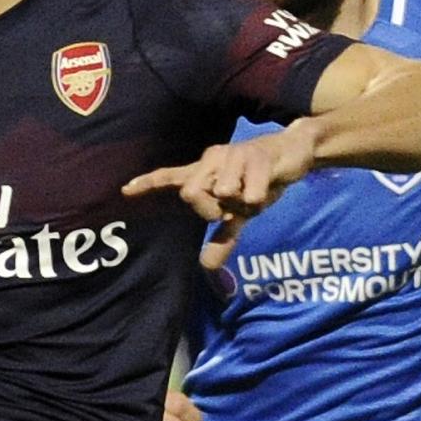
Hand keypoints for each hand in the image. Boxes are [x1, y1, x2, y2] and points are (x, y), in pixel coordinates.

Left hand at [125, 124, 319, 267]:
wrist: (294, 153)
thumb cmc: (261, 181)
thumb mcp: (241, 214)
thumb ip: (223, 237)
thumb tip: (207, 267)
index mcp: (205, 171)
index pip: (170, 177)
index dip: (147, 184)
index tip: (125, 191)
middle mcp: (212, 159)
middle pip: (191, 194)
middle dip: (210, 210)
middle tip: (231, 209)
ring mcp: (233, 155)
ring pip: (223, 193)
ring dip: (241, 204)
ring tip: (255, 191)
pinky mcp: (255, 157)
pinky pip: (248, 195)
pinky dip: (258, 198)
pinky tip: (267, 186)